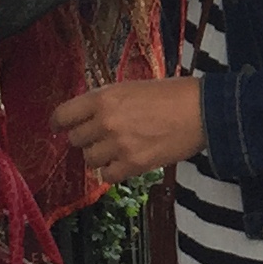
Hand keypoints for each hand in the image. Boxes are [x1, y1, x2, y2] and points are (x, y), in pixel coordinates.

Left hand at [52, 76, 205, 183]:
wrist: (203, 111)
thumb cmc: (173, 94)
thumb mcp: (132, 87)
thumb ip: (107, 101)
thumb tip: (88, 116)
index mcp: (104, 98)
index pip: (63, 115)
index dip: (59, 123)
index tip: (60, 128)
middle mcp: (106, 121)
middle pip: (75, 140)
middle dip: (86, 139)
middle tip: (101, 137)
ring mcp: (118, 145)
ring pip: (89, 159)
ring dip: (100, 156)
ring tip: (118, 149)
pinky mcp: (133, 164)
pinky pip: (108, 175)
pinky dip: (114, 171)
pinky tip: (127, 161)